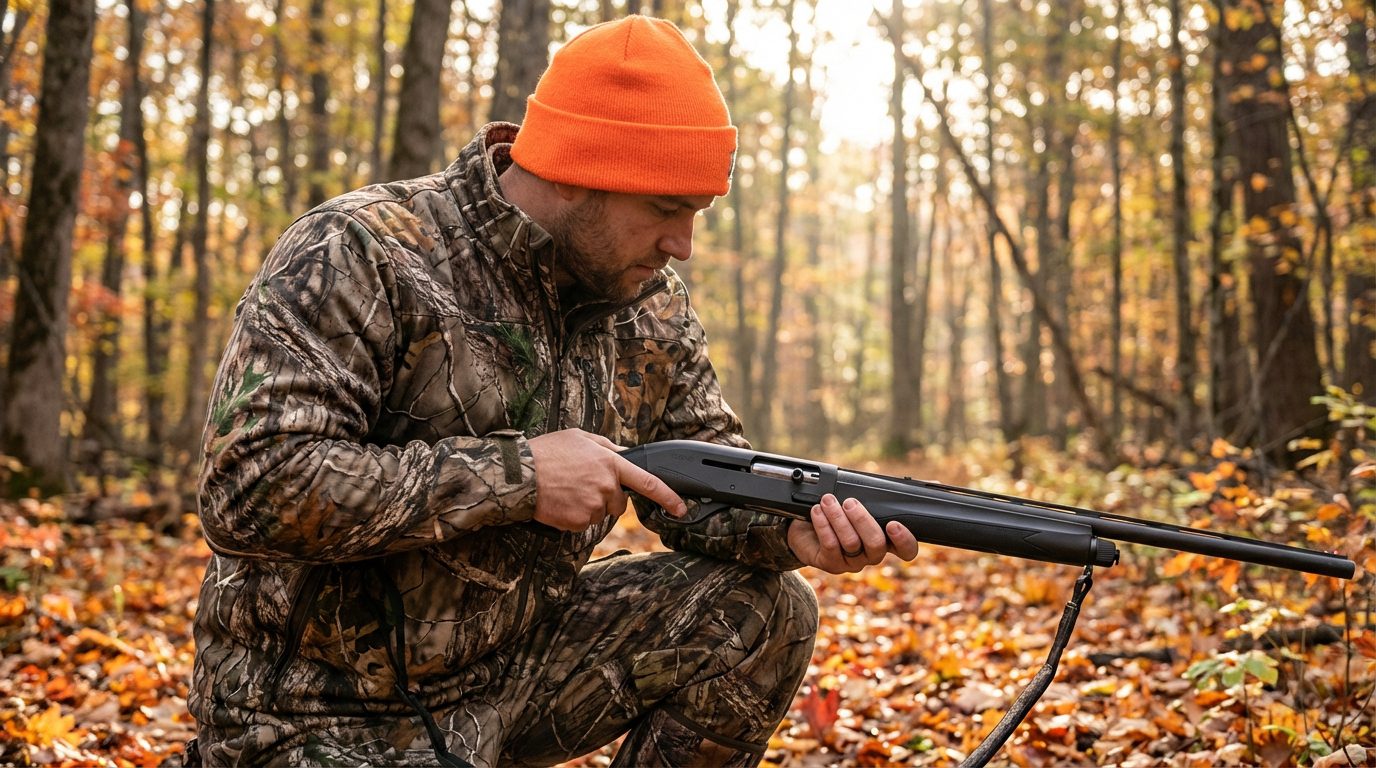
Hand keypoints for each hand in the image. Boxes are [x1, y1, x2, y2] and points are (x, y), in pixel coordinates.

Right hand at [527, 429, 687, 531]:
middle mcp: (607, 486)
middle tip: (580, 484)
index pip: (649, 482)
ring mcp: (594, 506)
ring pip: (600, 513)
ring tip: (566, 490)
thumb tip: (624, 454)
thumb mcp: (580, 437)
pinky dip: (574, 516)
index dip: (669, 497)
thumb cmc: (547, 452)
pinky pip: (584, 523)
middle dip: (606, 497)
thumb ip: (606, 447)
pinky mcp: (580, 522)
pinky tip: (560, 502)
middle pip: (619, 503)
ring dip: (588, 506)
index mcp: (610, 463)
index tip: (681, 508)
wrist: (520, 475)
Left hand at [787, 493, 919, 573]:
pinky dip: (823, 524)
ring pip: (851, 543)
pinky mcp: (832, 564)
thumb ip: (870, 501)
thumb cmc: (836, 515)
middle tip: (849, 503)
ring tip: (827, 501)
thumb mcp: (855, 506)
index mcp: (885, 540)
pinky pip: (831, 545)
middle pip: (876, 544)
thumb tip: (883, 487)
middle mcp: (871, 554)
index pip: (906, 550)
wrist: (806, 528)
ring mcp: (852, 562)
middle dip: (862, 520)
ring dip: (838, 518)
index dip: (904, 540)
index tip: (893, 524)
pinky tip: (817, 511)